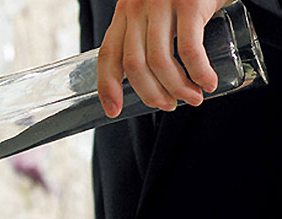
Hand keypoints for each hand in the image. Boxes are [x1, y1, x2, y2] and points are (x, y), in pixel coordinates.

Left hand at [97, 0, 227, 117]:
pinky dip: (199, 72)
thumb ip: (146, 38)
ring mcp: (162, 4)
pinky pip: (189, 49)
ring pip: (159, 61)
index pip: (108, 55)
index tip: (114, 110)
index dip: (108, 87)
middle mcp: (138, 8)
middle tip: (169, 106)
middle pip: (134, 65)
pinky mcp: (189, 3)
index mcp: (125, 14)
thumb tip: (150, 84)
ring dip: (177, 88)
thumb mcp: (155, 12)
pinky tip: (208, 83)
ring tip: (193, 98)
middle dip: (151, 94)